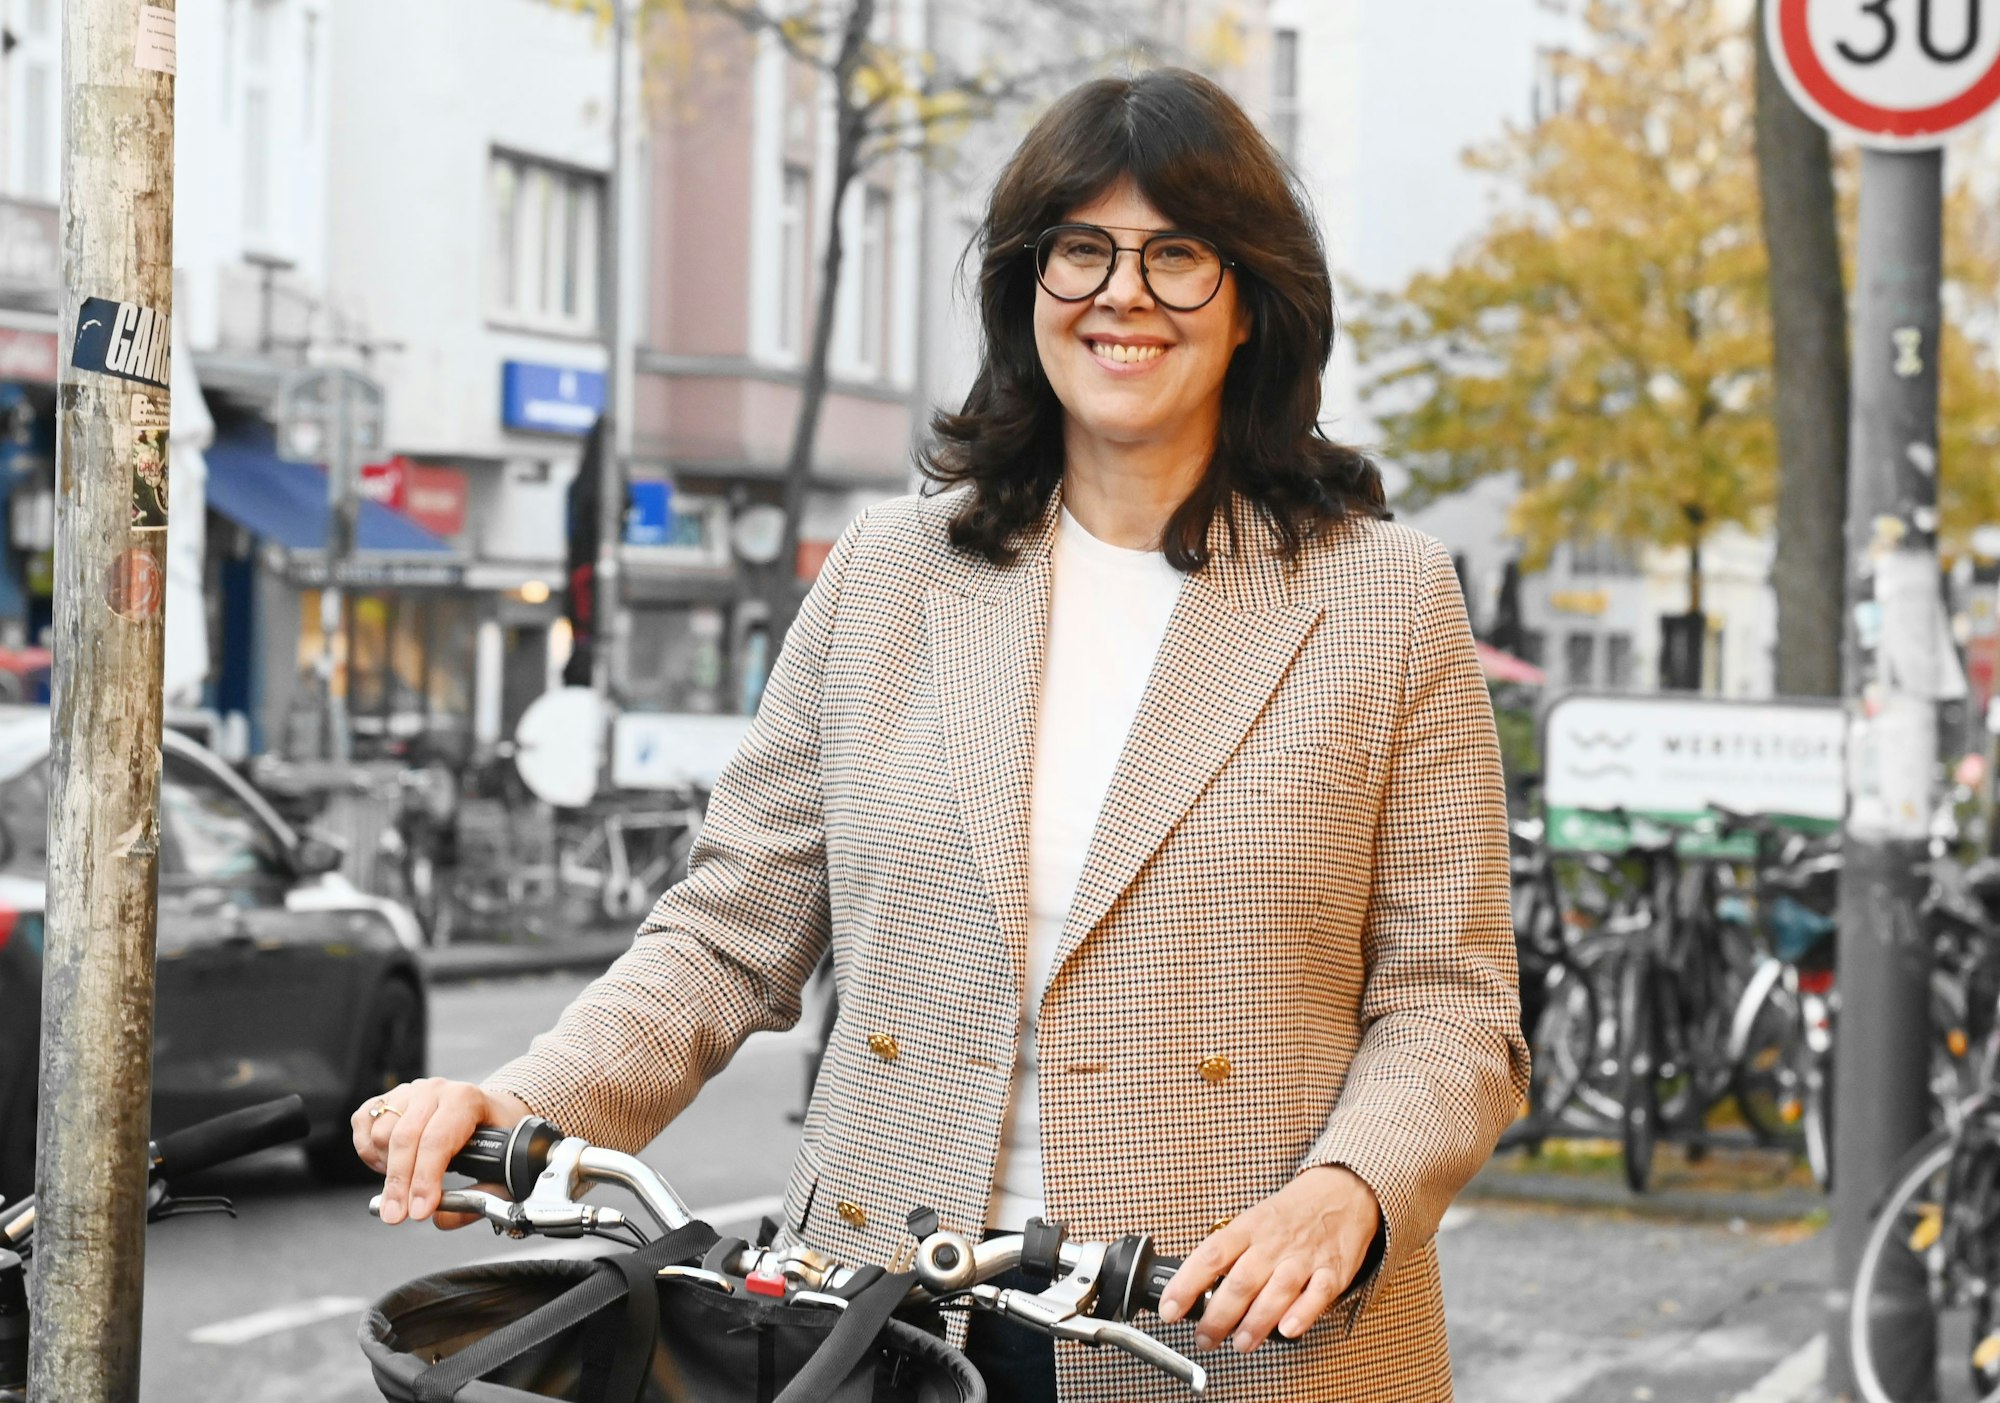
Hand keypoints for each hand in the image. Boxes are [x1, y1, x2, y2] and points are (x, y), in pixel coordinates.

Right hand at [350, 1077, 533, 1228]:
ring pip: (380, 1134)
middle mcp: (435, 1091)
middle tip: (397, 1216)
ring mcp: (408, 1092)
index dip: (425, 1179)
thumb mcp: (503, 1169)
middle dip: (399, 1184)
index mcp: (466, 1099)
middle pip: (404, 1139)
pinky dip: (369, 1152)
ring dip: (387, 1168)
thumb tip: (441, 1218)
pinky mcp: (386, 1099)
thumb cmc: (496, 1140)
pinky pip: (363, 1125)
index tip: (420, 1211)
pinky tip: (389, 1165)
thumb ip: (478, 1198)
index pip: (438, 1141)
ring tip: (407, 1183)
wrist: (489, 1112)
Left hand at [1157, 1166, 1380, 1352]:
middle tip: (1204, 1338)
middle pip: (1241, 1281)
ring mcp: (1304, 1257)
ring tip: (1240, 1344)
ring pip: (1276, 1291)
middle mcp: (1273, 1242)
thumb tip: (1197, 1291)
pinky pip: (1318, 1294)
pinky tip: (1286, 1330)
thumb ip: (1231, 1254)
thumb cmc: (1290, 1213)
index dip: (1186, 1284)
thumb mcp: (1253, 1221)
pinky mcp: (1333, 1271)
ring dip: (1255, 1322)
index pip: (1210, 1255)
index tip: (1169, 1309)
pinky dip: (1302, 1314)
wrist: (1342, 1192)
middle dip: (1218, 1316)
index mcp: (1248, 1227)